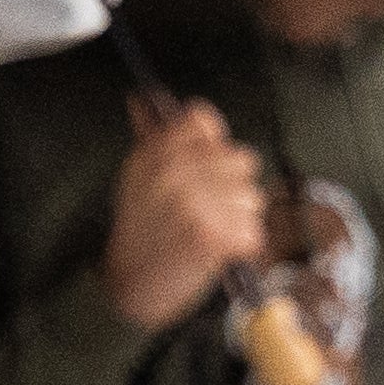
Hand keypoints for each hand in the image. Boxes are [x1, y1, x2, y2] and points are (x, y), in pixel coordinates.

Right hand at [101, 95, 267, 330]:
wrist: (130, 286)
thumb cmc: (139, 232)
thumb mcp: (136, 178)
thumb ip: (150, 138)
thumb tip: (142, 98)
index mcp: (155, 153)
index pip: (203, 120)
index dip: (210, 145)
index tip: (201, 168)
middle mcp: (175, 173)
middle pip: (241, 159)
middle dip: (231, 186)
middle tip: (205, 210)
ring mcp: (196, 204)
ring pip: (252, 196)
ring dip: (238, 218)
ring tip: (208, 231)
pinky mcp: (214, 236)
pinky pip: (253, 231)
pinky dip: (241, 246)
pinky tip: (215, 251)